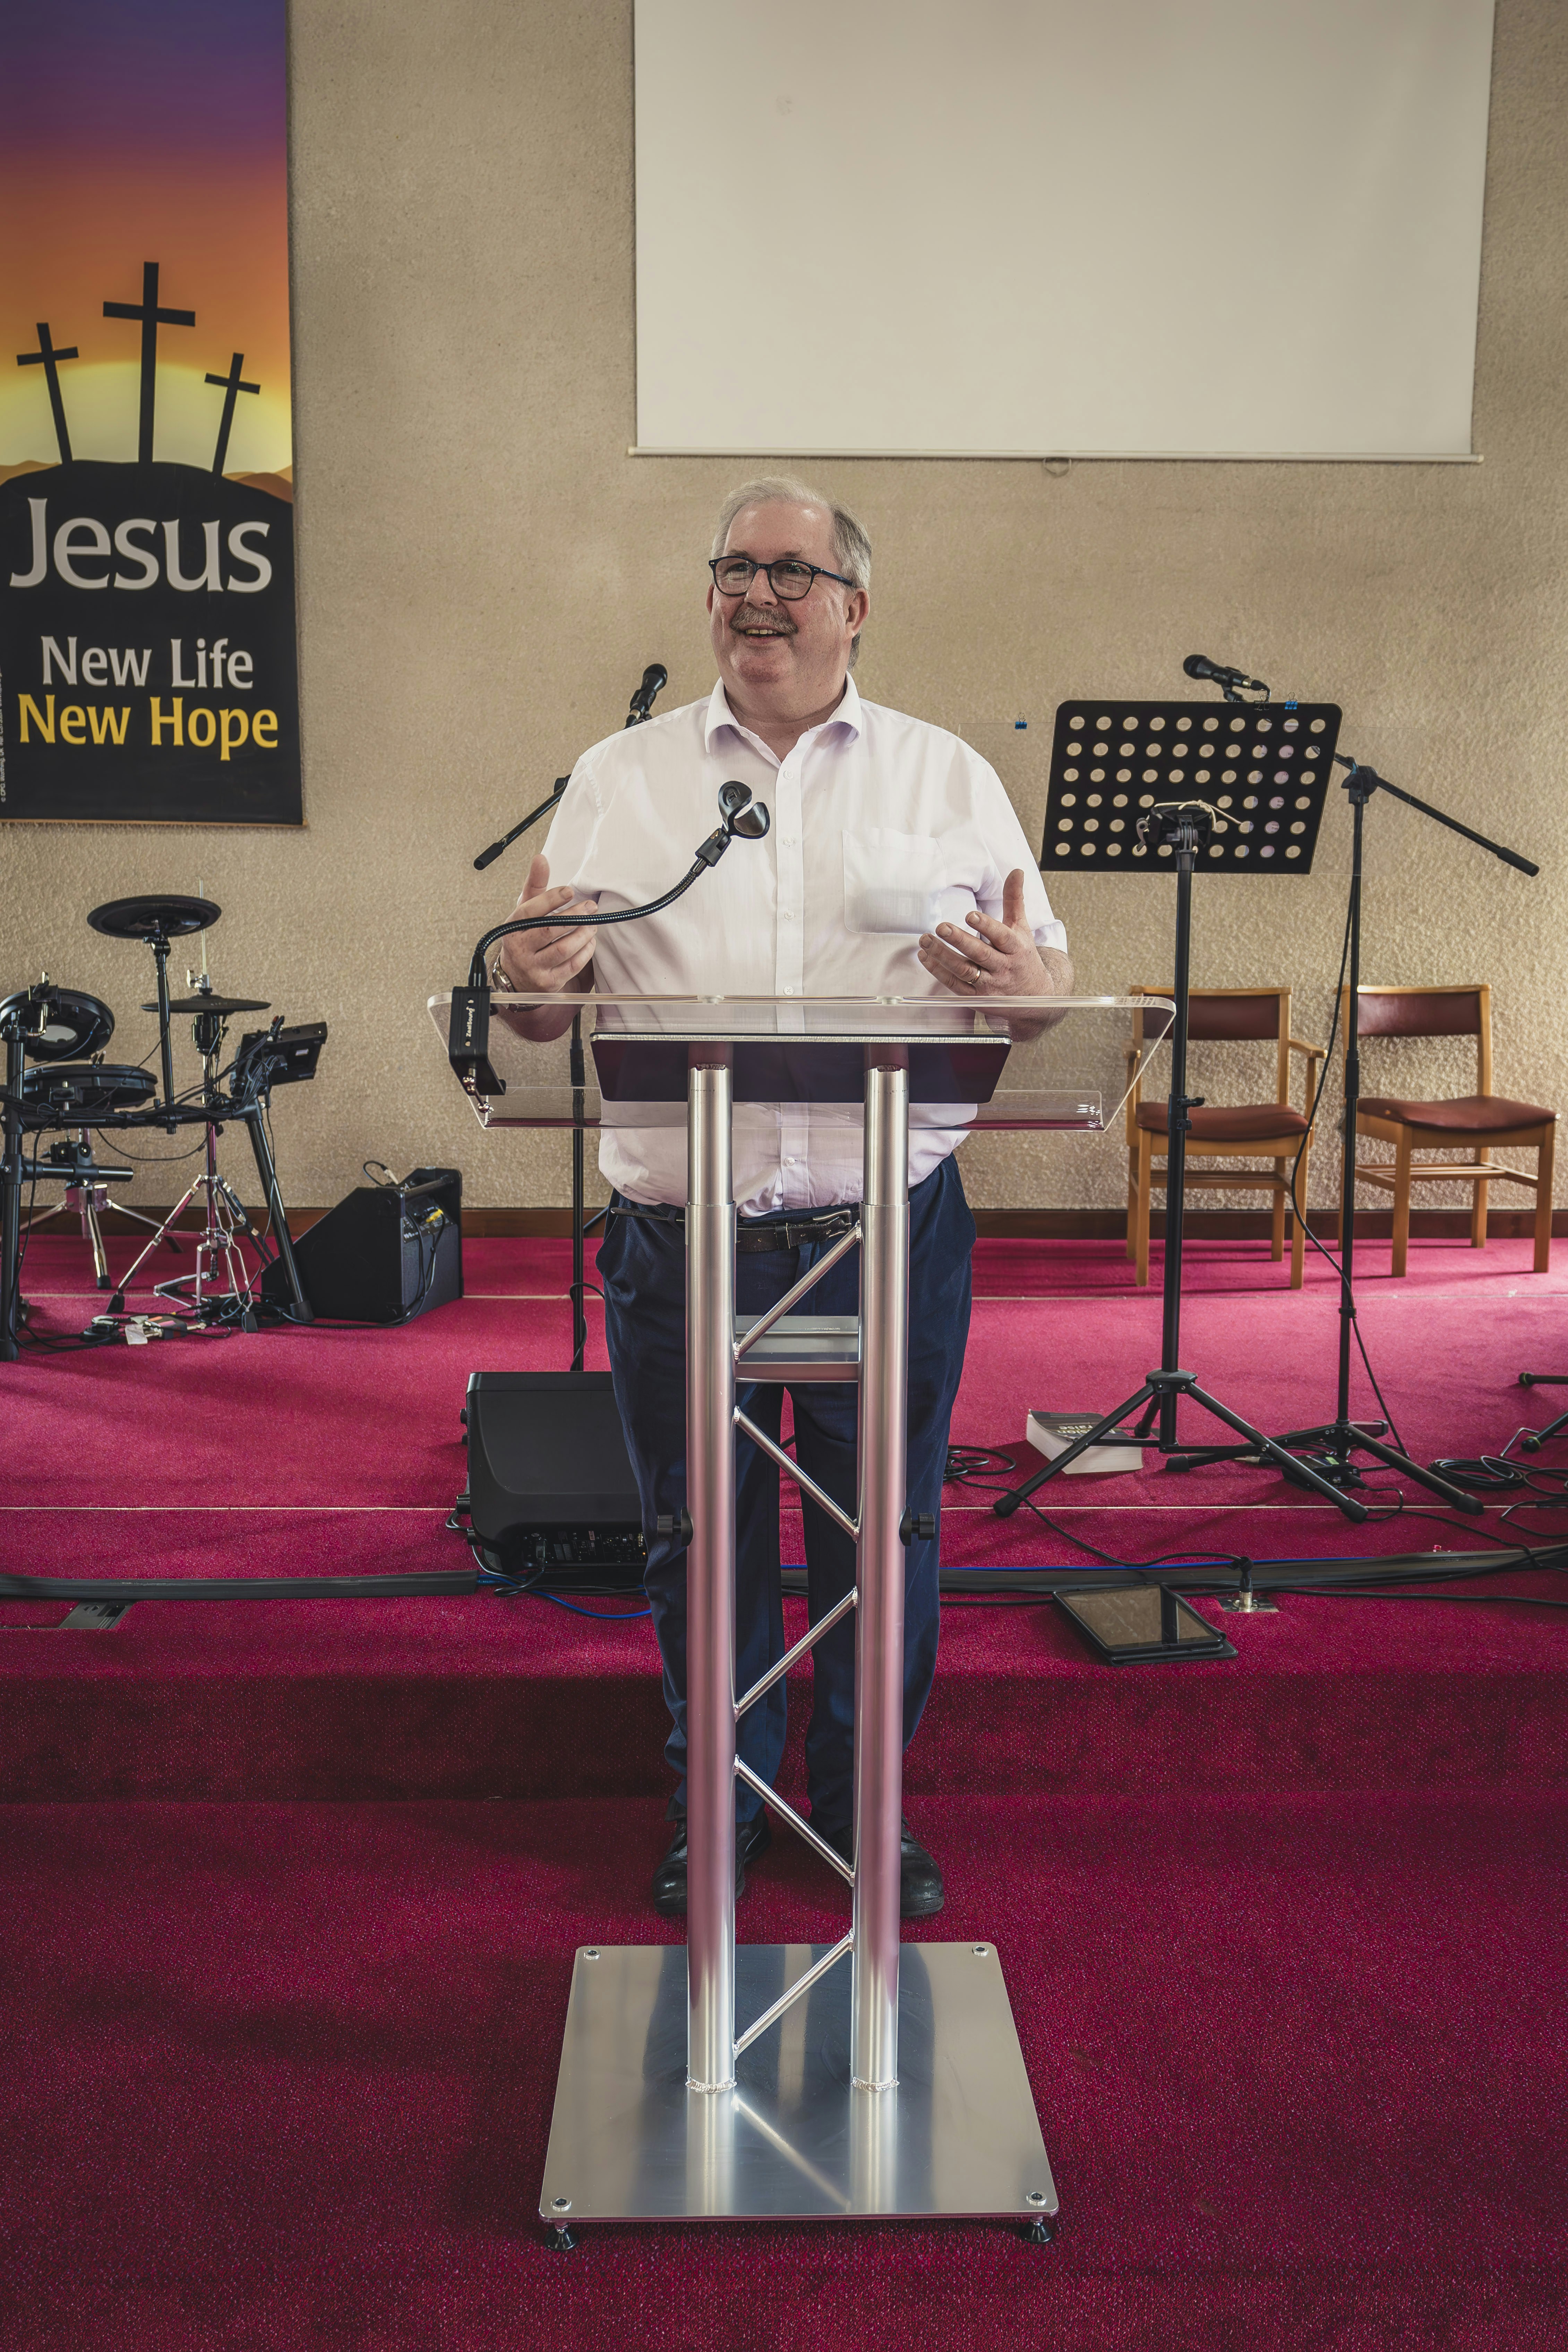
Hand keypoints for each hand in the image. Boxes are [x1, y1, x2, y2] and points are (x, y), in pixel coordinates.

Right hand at [497, 853, 596, 992]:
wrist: (517, 977)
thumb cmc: (524, 938)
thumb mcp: (525, 911)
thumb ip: (535, 886)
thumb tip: (540, 858)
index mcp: (513, 928)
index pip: (530, 912)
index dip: (550, 900)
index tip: (569, 891)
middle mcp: (520, 949)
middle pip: (549, 930)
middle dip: (574, 916)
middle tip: (591, 907)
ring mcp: (534, 968)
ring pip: (563, 949)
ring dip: (582, 934)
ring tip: (592, 924)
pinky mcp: (549, 983)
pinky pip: (572, 966)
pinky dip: (585, 952)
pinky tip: (590, 941)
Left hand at [918, 869, 1056, 999]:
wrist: (1034, 996)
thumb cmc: (1023, 957)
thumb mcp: (1022, 928)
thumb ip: (1015, 900)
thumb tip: (1016, 871)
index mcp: (1016, 948)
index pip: (1001, 936)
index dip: (986, 926)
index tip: (970, 915)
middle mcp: (1003, 967)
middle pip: (979, 954)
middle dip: (959, 940)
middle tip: (941, 927)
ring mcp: (990, 985)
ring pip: (964, 970)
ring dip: (942, 956)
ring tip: (926, 940)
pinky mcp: (976, 998)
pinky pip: (955, 985)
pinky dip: (938, 972)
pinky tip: (925, 957)